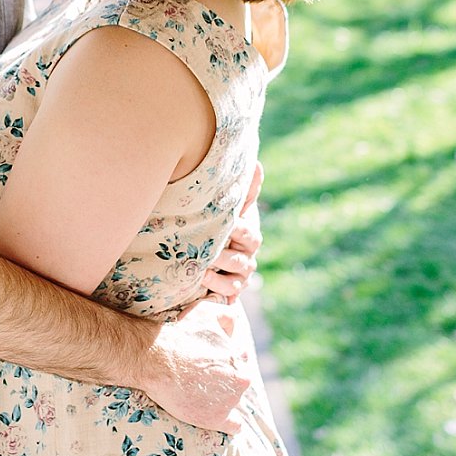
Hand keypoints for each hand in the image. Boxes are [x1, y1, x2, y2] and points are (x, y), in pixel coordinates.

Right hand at [143, 294, 259, 435]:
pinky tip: (218, 418)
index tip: (208, 362)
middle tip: (201, 378)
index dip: (223, 360)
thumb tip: (237, 320)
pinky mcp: (215, 419)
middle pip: (237, 382)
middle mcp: (240, 380)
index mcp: (238, 358)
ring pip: (233, 401)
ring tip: (199, 394)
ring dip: (221, 398)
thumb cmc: (179, 335)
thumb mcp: (206, 313)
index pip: (239, 360)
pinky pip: (233, 426)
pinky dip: (228, 423)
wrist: (155, 359)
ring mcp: (229, 402)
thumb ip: (227, 316)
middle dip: (224, 380)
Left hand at [201, 177, 262, 304]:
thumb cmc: (217, 224)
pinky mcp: (231, 290)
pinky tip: (201, 278)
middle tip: (206, 246)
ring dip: (218, 270)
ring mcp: (241, 274)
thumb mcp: (228, 207)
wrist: (205, 253)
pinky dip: (216, 286)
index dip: (238, 229)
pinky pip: (229, 292)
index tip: (226, 224)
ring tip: (199, 265)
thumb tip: (256, 163)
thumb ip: (242, 190)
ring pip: (236, 275)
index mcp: (248, 234)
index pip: (248, 232)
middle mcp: (248, 255)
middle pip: (241, 256)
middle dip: (223, 252)